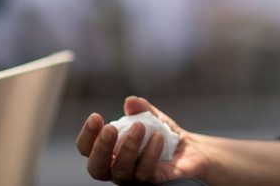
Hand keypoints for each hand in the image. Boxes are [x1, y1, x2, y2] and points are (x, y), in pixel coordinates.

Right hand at [76, 96, 209, 184]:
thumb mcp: (153, 118)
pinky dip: (150, 154)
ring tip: (139, 126)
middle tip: (110, 128)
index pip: (88, 150)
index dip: (87, 136)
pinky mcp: (153, 183)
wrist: (192, 152)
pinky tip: (158, 137)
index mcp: (111, 153)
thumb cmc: (165, 136)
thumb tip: (131, 101)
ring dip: (127, 147)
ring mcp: (134, 179)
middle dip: (100, 148)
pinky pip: (145, 173)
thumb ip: (141, 110)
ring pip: (121, 172)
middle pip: (97, 168)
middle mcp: (117, 169)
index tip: (96, 117)